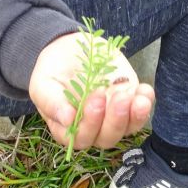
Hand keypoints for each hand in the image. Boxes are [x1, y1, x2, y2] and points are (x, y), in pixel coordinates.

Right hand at [28, 32, 154, 150]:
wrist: (67, 49)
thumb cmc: (51, 70)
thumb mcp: (42, 84)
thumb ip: (51, 102)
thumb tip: (68, 120)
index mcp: (68, 130)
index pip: (81, 138)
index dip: (90, 124)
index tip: (95, 98)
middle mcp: (92, 128)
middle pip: (107, 137)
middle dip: (115, 120)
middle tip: (117, 96)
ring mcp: (112, 116)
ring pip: (127, 128)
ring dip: (134, 116)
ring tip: (136, 98)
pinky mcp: (127, 100)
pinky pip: (139, 110)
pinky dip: (145, 103)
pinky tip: (145, 91)